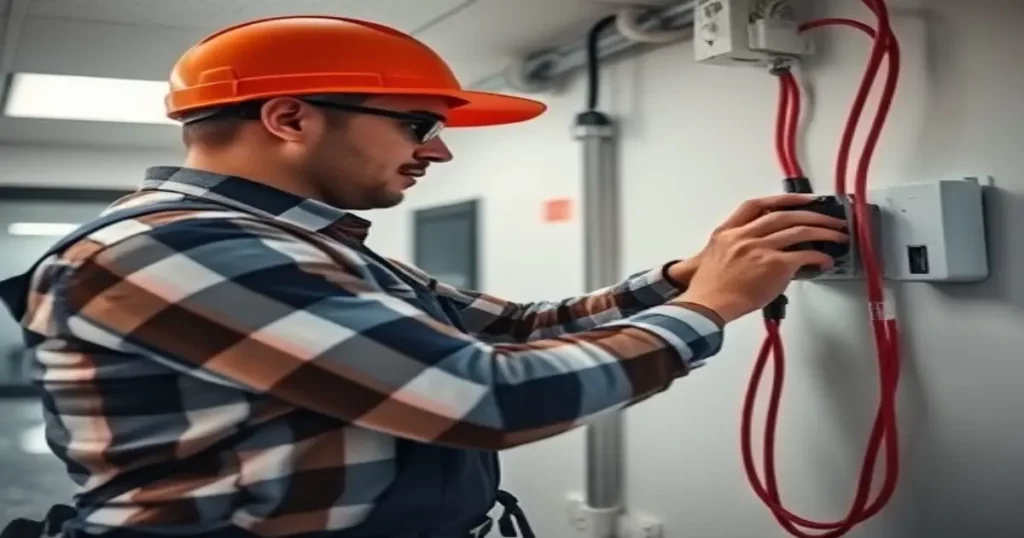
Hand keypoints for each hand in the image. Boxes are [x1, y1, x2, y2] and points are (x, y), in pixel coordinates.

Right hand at [677, 194, 848, 322]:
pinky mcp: (774, 265)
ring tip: (838, 236)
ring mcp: (760, 249)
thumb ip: (737, 247)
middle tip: (829, 220)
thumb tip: (762, 247)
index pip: (756, 205)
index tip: (802, 200)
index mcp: (728, 231)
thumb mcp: (714, 257)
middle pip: (784, 215)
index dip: (783, 199)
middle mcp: (744, 235)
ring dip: (824, 232)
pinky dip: (819, 257)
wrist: (708, 306)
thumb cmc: (710, 289)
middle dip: (813, 215)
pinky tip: (825, 261)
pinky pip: (804, 256)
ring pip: (799, 231)